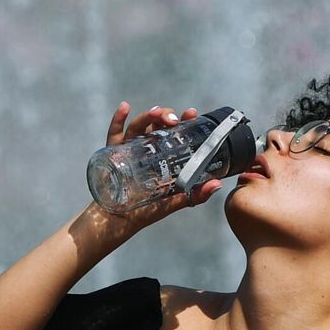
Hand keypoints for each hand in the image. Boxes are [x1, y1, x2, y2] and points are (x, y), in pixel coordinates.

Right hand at [98, 102, 226, 231]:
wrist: (119, 222)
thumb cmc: (146, 210)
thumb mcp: (173, 201)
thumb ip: (194, 195)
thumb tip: (217, 185)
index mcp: (162, 155)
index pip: (174, 133)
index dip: (183, 120)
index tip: (191, 113)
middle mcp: (146, 148)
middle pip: (156, 124)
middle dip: (165, 115)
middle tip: (173, 119)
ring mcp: (128, 149)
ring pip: (138, 126)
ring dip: (147, 115)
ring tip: (156, 113)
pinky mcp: (113, 154)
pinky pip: (113, 133)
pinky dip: (118, 119)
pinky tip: (125, 107)